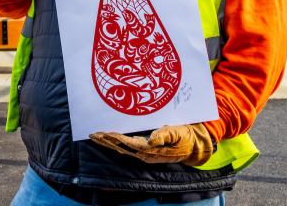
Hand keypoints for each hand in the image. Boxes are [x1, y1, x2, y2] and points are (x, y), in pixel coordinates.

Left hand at [89, 123, 213, 165]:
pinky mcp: (145, 148)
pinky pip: (127, 145)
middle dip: (106, 141)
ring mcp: (144, 151)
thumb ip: (165, 135)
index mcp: (152, 150)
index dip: (117, 139)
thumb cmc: (186, 137)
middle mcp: (145, 153)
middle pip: (121, 148)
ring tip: (95, 136)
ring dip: (108, 142)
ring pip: (122, 148)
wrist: (194, 145)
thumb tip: (152, 139)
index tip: (105, 133)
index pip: (129, 144)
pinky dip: (116, 141)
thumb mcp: (178, 133)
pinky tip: (108, 138)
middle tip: (92, 134)